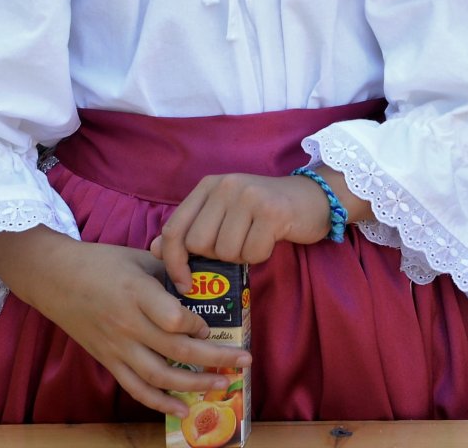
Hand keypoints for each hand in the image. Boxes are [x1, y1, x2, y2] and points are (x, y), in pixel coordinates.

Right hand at [2, 237, 249, 416]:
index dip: (199, 325)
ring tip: (222, 386)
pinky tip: (183, 409)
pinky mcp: (107, 361)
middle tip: (245, 361)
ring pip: (159, 376)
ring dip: (194, 385)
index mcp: (137, 294)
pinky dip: (160, 402)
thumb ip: (170, 268)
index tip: (212, 325)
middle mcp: (127, 325)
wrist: (53, 279)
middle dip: (215, 359)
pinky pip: (136, 388)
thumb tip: (203, 277)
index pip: (175, 319)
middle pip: (176, 350)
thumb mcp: (138, 257)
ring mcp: (116, 347)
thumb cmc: (101, 262)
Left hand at [151, 172, 330, 289]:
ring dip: (240, 256)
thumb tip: (154, 250)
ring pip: (225, 251)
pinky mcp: (271, 212)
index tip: (183, 282)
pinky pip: (251, 253)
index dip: (173, 261)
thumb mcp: (224, 213)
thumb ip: (191, 228)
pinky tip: (270, 240)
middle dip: (215, 257)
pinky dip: (260, 256)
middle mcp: (226, 186)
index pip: (174, 228)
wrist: (313, 198)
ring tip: (255, 240)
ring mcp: (249, 196)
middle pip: (198, 244)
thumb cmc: (264, 212)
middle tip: (236, 248)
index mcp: (209, 186)